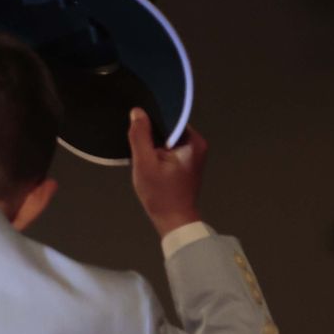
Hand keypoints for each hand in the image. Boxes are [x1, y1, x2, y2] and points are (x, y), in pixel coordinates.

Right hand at [128, 108, 205, 237]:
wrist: (174, 221)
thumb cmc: (161, 194)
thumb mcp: (145, 163)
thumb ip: (140, 136)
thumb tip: (137, 112)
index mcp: (193, 141)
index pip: (170, 118)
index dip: (151, 119)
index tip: (136, 126)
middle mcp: (197, 144)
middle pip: (168, 129)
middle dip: (151, 134)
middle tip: (136, 143)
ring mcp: (194, 155)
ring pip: (167, 140)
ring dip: (153, 145)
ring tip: (142, 155)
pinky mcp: (187, 164)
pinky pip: (169, 150)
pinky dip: (158, 154)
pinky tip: (148, 163)